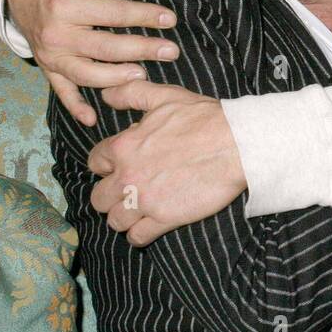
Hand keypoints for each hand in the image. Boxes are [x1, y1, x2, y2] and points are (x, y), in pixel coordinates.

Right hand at [6, 0, 178, 126]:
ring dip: (116, 79)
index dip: (143, 16)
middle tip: (171, 51)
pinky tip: (93, 119)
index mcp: (64, 4)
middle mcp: (56, 34)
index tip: (170, 19)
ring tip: (144, 75)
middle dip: (141, 49)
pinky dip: (75, 108)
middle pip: (105, 47)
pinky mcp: (48, 68)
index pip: (112, 13)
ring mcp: (51, 55)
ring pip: (86, 74)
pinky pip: (61, 92)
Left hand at [87, 80, 245, 246]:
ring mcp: (145, 200)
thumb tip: (106, 94)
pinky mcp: (164, 219)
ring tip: (138, 210)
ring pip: (115, 221)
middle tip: (127, 191)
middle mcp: (128, 176)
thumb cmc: (203, 118)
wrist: (237, 144)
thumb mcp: (164, 96)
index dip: (107, 164)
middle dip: (110, 195)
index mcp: (124, 147)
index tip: (120, 166)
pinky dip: (140, 234)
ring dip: (124, 216)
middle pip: (98, 198)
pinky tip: (150, 224)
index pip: (95, 163)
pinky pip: (137, 237)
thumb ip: (130, 94)